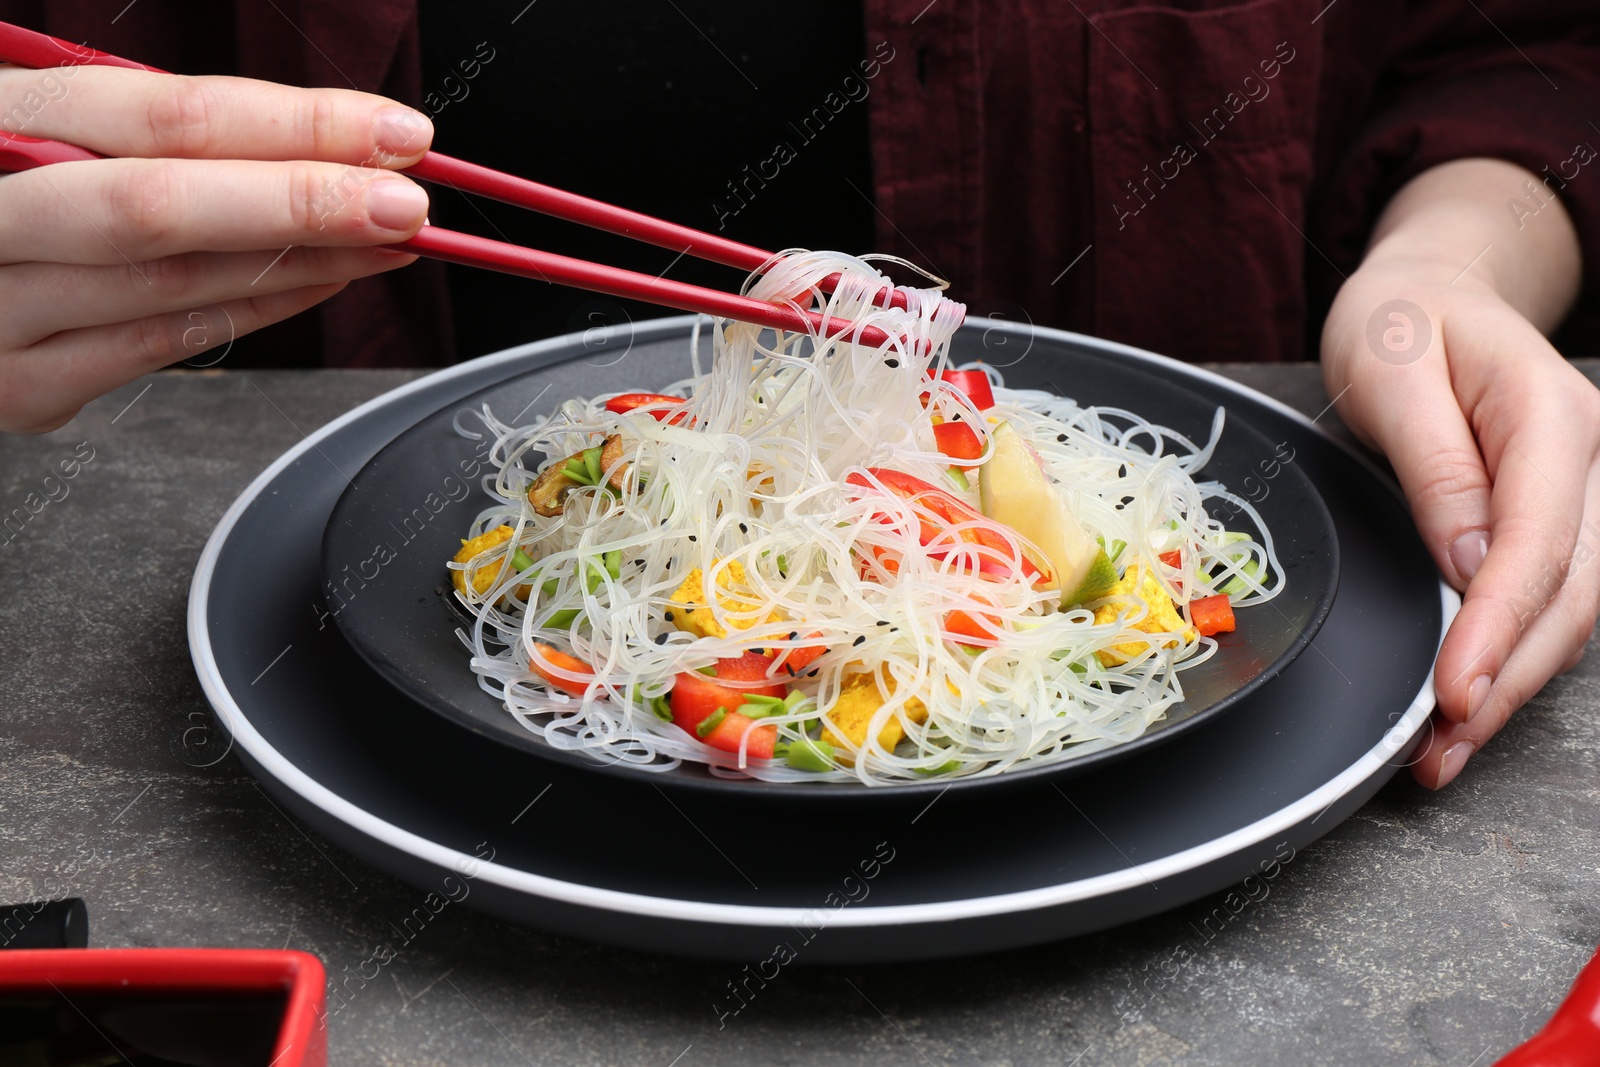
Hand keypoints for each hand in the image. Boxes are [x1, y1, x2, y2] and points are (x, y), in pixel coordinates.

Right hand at [0, 64, 434, 433]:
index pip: (164, 114)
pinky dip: (251, 316)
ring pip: (172, 282)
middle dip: (303, 200)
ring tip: (386, 242)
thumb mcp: (45, 135)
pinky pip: (159, 348)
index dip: (292, 124)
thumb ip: (146, 135)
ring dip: (301, 264)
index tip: (394, 132)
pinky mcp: (16, 385)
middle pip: (162, 202)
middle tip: (408, 203)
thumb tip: (304, 137)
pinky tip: (316, 289)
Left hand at [1321, 160, 1599, 787]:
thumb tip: (1466, 563)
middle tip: (1439, 750)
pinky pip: (1547, 600)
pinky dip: (1509, 657)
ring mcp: (1582, 494)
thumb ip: (1434, 466)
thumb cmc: (1399, 321)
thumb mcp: (1391, 369)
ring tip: (1441, 751)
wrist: (1428, 289)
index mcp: (1552, 414)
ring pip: (1569, 611)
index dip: (1497, 627)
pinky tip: (1466, 702)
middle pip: (1570, 595)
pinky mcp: (1556, 521)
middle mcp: (1587, 461)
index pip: (1539, 542)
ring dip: (1511, 686)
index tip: (1453, 692)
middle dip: (1507, 681)